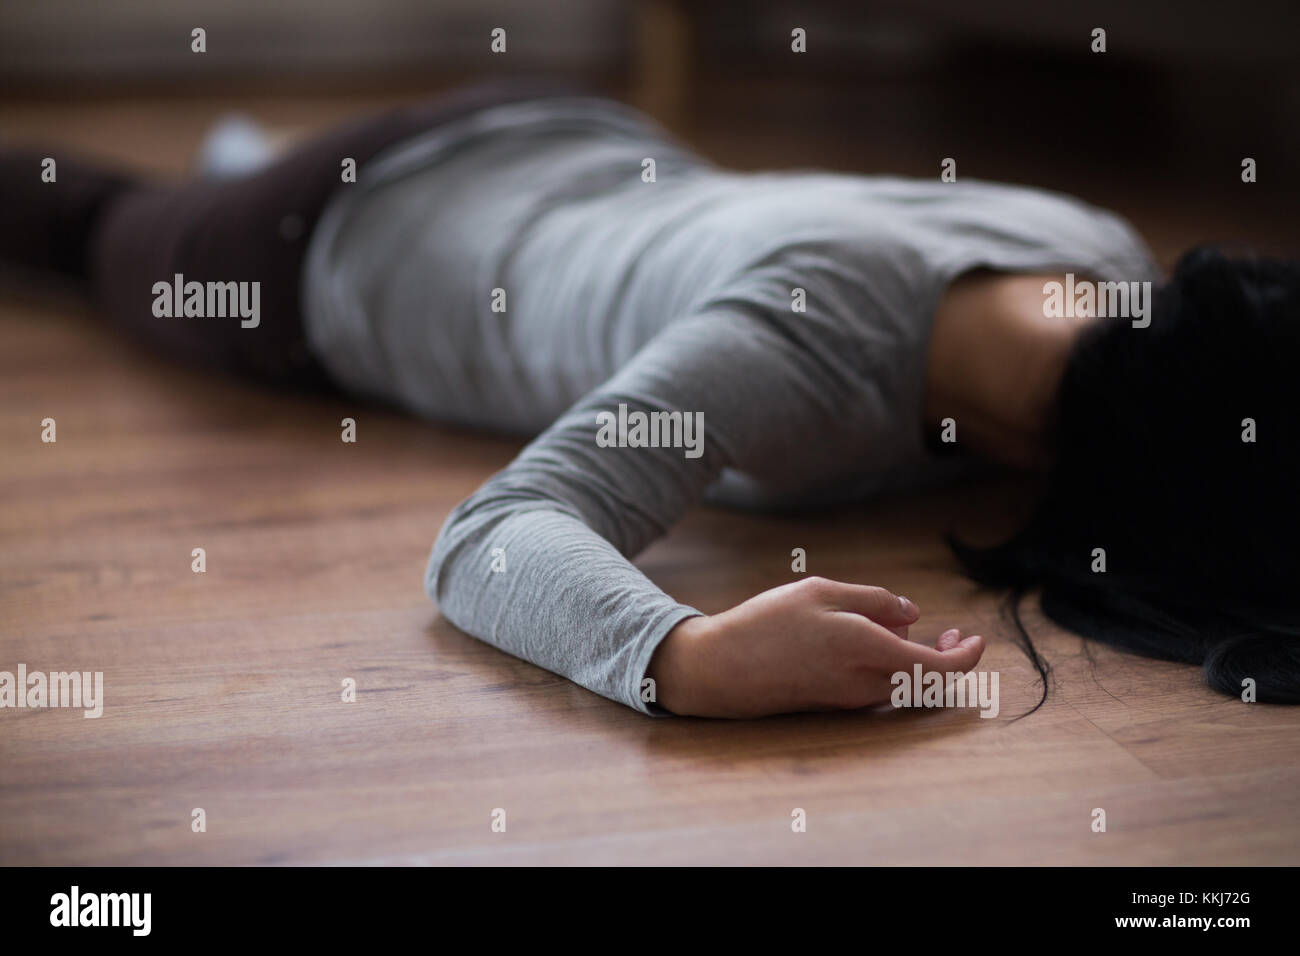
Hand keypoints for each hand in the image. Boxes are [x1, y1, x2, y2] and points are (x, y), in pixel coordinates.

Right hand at [648, 576, 984, 717]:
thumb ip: (872, 601)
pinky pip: (879, 690)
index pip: (937, 669)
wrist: (720, 669)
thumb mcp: (819, 593)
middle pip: (927, 685)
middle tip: (952, 633)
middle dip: (947, 659)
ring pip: (903, 687)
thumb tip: (913, 617)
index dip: (966, 659)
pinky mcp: (834, 704)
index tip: (976, 640)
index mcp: (865, 650)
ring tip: (909, 631)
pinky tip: (875, 645)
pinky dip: (892, 669)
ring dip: (918, 662)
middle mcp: (864, 683)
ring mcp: (849, 699)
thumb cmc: (765, 624)